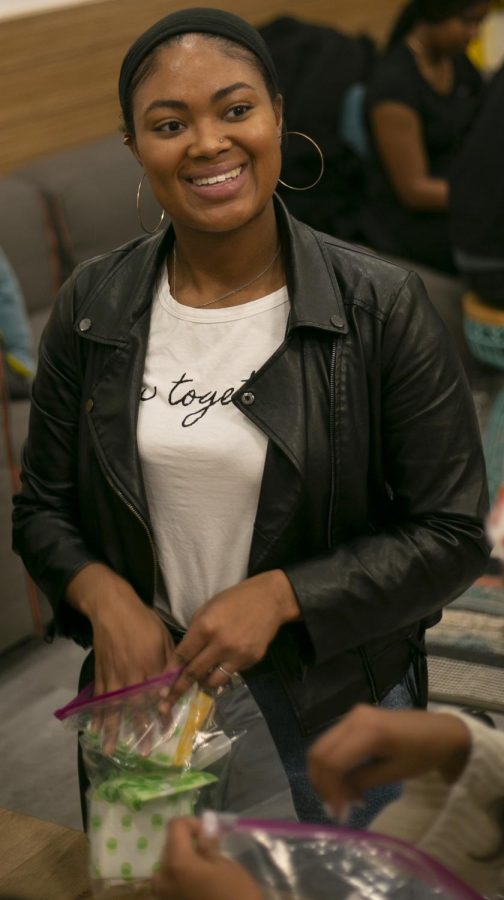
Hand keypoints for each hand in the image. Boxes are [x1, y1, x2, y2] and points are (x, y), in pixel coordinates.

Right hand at [66, 563, 174, 750]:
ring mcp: (114, 676)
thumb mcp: (163, 638)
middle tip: (143, 752)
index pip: (158, 695)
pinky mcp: (101, 673)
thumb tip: (179, 682)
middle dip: (139, 730)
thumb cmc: (143, 621)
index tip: (166, 732)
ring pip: (115, 707)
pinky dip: (97, 714)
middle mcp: (131, 675)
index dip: (162, 714)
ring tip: (111, 749)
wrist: (112, 608)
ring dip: (114, 730)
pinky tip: (95, 729)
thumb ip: (170, 661)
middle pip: (136, 706)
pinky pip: (100, 698)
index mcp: (149, 665)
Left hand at [152, 817, 263, 899]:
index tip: (211, 833)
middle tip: (212, 850)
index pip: (175, 826)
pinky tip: (201, 884)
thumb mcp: (226, 866)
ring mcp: (162, 894)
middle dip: (189, 843)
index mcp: (175, 863)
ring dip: (186, 860)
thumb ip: (209, 844)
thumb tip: (205, 827)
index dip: (193, 823)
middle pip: (170, 845)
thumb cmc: (235, 896)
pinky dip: (183, 877)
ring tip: (208, 870)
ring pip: (170, 864)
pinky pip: (171, 882)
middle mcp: (161, 877)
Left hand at [167, 569, 299, 702]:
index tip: (160, 688)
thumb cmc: (234, 599)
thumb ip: (195, 632)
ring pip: (213, 681)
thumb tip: (184, 655)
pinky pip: (230, 674)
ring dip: (202, 684)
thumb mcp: (208, 608)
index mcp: (205, 626)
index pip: (182, 655)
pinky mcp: (251, 660)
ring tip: (199, 681)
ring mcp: (237, 654)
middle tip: (167, 703)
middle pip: (194, 673)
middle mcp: (220, 643)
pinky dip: (222, 673)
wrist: (270, 599)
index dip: (170, 673)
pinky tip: (221, 666)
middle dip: (178, 689)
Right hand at [307, 704, 471, 816]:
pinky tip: (349, 783)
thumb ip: (361, 782)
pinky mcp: (354, 719)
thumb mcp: (394, 773)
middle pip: (319, 752)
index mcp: (368, 731)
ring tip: (345, 799)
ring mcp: (352, 715)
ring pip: (322, 747)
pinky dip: (334, 765)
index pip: (332, 761)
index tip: (339, 815)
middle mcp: (354, 718)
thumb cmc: (424, 754)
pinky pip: (332, 743)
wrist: (443, 732)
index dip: (330, 790)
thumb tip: (337, 800)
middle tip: (336, 809)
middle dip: (322, 784)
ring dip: (326, 776)